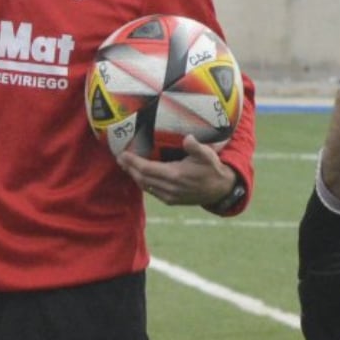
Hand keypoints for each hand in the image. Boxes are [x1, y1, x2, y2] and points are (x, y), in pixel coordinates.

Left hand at [117, 140, 239, 207]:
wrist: (220, 190)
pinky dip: (143, 183)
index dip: (133, 162)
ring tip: (125, 165)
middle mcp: (170, 188)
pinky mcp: (171, 200)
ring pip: (146, 186)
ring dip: (134, 175)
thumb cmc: (212, 169)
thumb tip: (188, 138)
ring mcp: (169, 196)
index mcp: (176, 175)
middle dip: (129, 168)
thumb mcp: (207, 155)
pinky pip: (152, 191)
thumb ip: (196, 147)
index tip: (122, 154)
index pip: (148, 169)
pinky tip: (139, 175)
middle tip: (119, 157)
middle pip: (143, 178)